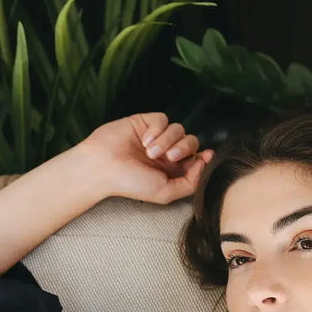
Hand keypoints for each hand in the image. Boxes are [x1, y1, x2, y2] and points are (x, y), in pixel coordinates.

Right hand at [73, 112, 213, 203]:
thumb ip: (190, 182)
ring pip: (179, 129)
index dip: (205, 156)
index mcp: (172, 169)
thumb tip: (205, 163)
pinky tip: (144, 140)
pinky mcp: (145, 122)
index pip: (197, 158)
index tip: (208, 155)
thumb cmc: (131, 183)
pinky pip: (163, 119)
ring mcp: (156, 136)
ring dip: (168, 140)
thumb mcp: (166, 192)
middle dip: (184, 148)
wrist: (103, 167)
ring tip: (150, 152)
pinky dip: (157, 130)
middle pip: (191, 141)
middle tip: (169, 157)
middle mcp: (166, 152)